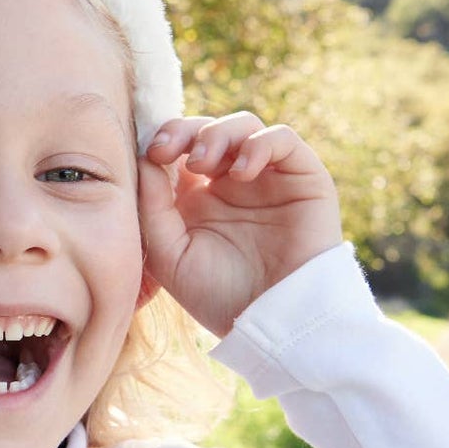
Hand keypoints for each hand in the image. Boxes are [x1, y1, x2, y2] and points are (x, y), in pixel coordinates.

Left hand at [138, 112, 343, 337]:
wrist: (271, 321)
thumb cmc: (218, 296)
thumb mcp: (169, 255)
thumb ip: (152, 208)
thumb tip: (145, 159)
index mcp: (197, 196)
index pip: (179, 147)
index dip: (163, 138)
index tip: (151, 152)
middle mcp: (232, 182)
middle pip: (208, 129)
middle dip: (184, 130)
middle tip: (169, 150)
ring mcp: (268, 177)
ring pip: (244, 125)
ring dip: (218, 134)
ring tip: (204, 164)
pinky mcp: (303, 178)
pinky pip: (283, 138)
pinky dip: (259, 144)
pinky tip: (240, 172)